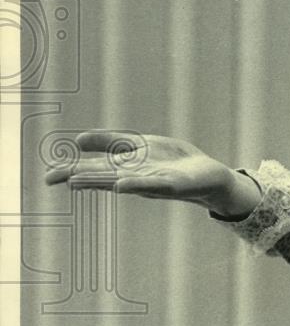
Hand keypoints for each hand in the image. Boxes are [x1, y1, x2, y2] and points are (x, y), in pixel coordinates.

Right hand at [43, 130, 258, 216]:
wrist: (206, 174)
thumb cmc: (172, 161)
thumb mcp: (139, 145)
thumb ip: (111, 142)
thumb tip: (77, 140)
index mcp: (125, 167)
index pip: (94, 168)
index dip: (72, 171)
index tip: (48, 176)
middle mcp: (135, 177)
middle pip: (103, 176)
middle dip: (79, 176)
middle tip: (53, 179)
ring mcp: (153, 182)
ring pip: (123, 181)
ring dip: (102, 181)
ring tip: (77, 181)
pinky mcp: (173, 185)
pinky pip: (154, 184)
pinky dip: (139, 184)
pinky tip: (123, 184)